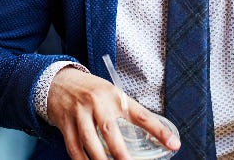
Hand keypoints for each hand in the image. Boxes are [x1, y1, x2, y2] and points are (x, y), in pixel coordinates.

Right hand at [48, 67, 179, 159]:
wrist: (59, 81)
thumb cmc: (92, 91)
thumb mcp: (113, 95)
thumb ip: (128, 113)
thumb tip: (152, 135)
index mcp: (116, 96)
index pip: (142, 115)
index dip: (159, 131)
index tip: (174, 144)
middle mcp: (98, 103)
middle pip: (110, 131)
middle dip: (120, 153)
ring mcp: (80, 114)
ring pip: (89, 142)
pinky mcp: (65, 124)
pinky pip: (74, 148)